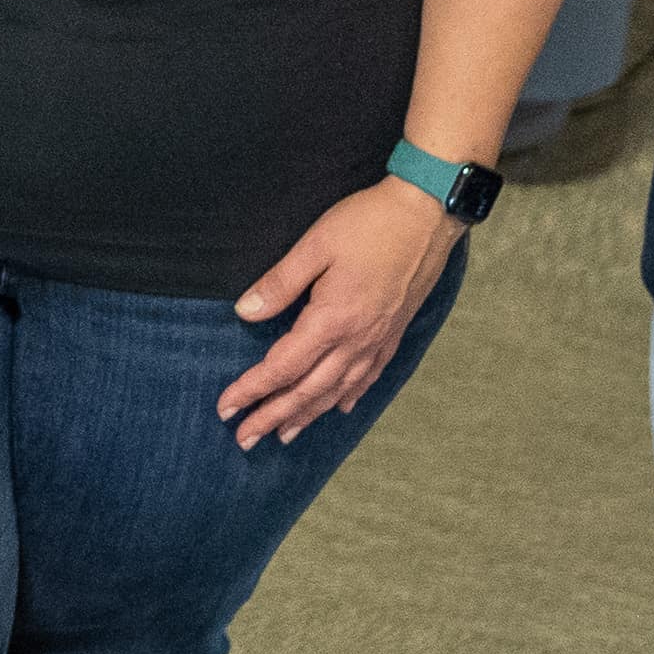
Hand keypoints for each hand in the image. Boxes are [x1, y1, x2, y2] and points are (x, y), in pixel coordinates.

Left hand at [223, 177, 461, 448]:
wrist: (428, 214)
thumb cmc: (369, 223)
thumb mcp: (315, 246)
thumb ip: (279, 284)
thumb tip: (243, 313)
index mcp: (331, 320)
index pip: (282, 368)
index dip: (251, 390)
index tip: (225, 408)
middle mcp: (356, 340)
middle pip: (307, 390)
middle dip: (272, 417)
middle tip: (245, 440)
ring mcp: (378, 340)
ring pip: (337, 391)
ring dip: (307, 416)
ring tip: (284, 436)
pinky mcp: (395, 333)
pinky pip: (368, 377)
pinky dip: (347, 397)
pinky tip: (338, 408)